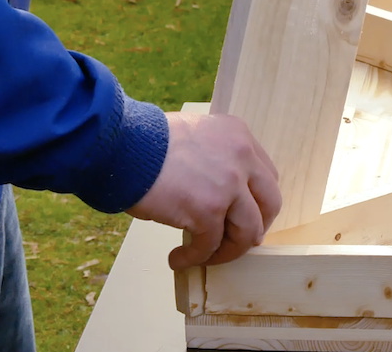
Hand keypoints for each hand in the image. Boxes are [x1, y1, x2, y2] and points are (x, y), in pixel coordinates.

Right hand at [126, 111, 281, 270]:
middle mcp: (242, 157)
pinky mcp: (208, 211)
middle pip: (270, 203)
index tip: (242, 215)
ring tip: (204, 256)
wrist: (121, 146)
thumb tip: (217, 191)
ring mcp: (228, 185)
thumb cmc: (145, 142)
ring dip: (228, 250)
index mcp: (238, 136)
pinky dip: (195, 258)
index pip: (266, 175)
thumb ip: (214, 156)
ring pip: (248, 231)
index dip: (256, 201)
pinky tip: (178, 258)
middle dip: (255, 227)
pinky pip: (210, 245)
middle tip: (235, 240)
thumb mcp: (194, 133)